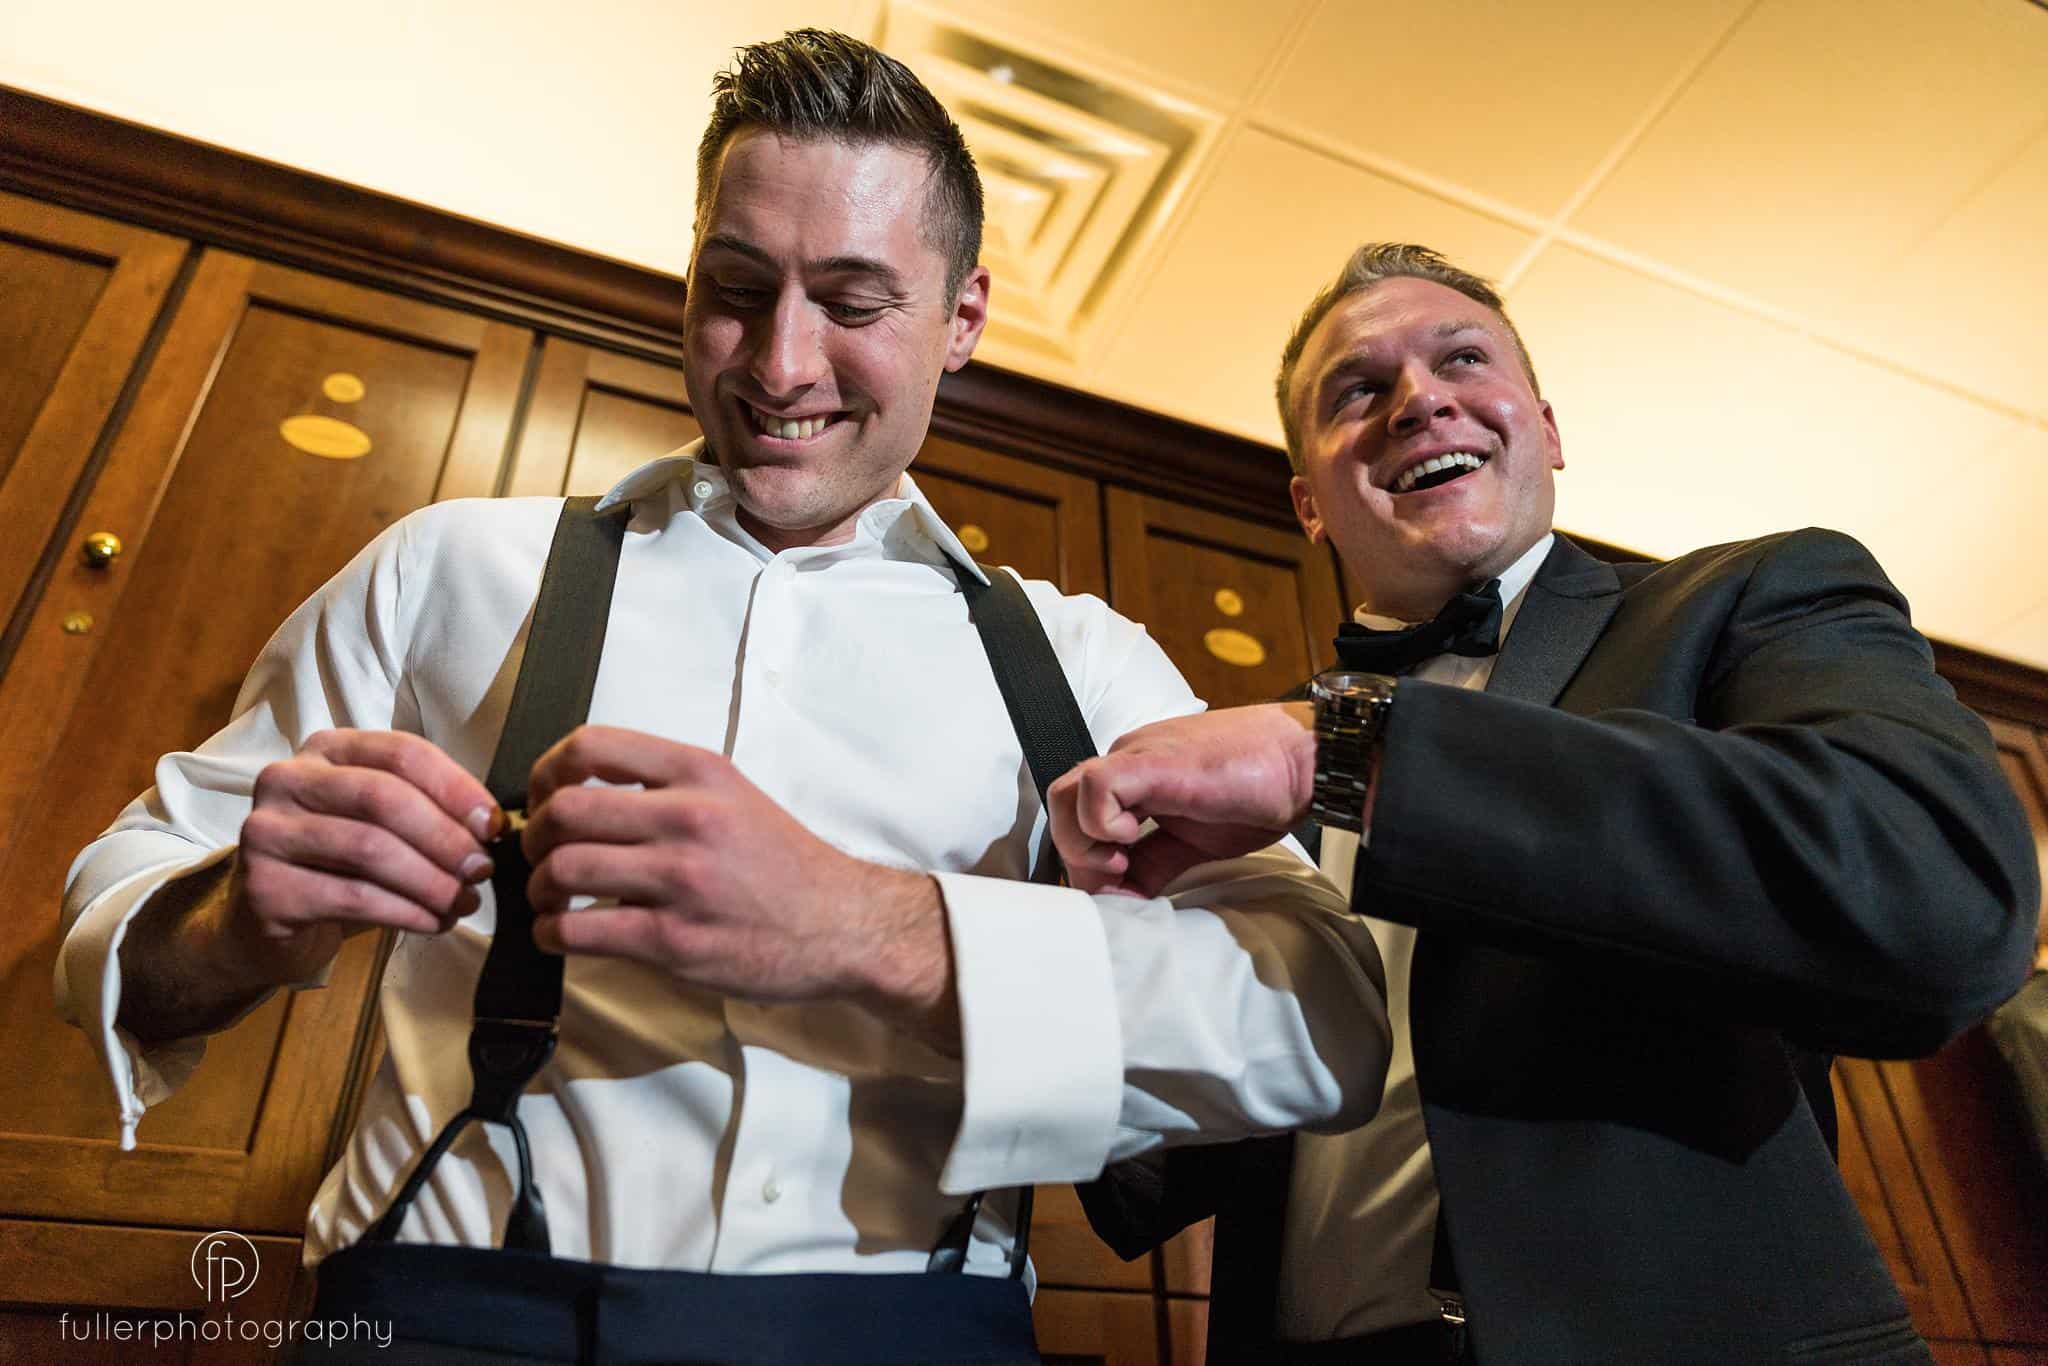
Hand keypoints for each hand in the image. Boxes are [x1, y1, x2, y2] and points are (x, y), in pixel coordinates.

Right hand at [227, 729, 499, 985]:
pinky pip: (353, 897)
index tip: (494, 825)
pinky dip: (406, 912)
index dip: (457, 788)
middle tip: (483, 870)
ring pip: (370, 849)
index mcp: (326, 750)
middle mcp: (287, 780)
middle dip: (446, 837)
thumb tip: (491, 826)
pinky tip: (433, 922)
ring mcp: (267, 832)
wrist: (266, 919)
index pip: (403, 753)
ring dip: (431, 881)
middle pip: (384, 797)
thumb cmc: (338, 864)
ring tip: (463, 902)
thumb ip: (426, 810)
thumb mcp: (380, 823)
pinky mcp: (264, 887)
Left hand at [519, 727, 954, 1035]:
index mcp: (699, 773)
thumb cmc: (784, 864)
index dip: (546, 771)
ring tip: (550, 899)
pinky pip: (580, 931)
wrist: (841, 923)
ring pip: (564, 869)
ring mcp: (680, 881)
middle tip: (540, 855)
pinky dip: (552, 933)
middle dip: (533, 836)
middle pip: (564, 810)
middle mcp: (688, 818)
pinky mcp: (673, 941)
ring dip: (538, 889)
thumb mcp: (734, 796)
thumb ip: (666, 788)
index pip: (591, 746)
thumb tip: (581, 796)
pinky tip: (562, 934)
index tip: (543, 795)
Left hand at [1048, 703, 1319, 897]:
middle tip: (1115, 880)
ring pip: (1066, 793)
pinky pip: (1098, 784)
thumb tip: (1125, 899)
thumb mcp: (1193, 842)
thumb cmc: (1259, 789)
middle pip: (1060, 804)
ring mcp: (1137, 757)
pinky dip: (1102, 822)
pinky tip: (1134, 838)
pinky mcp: (1155, 762)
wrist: (1304, 759)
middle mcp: (1127, 761)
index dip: (1085, 860)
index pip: (1077, 815)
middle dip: (1077, 855)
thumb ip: (1154, 866)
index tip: (1118, 889)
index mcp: (1134, 778)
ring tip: (1122, 861)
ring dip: (1083, 840)